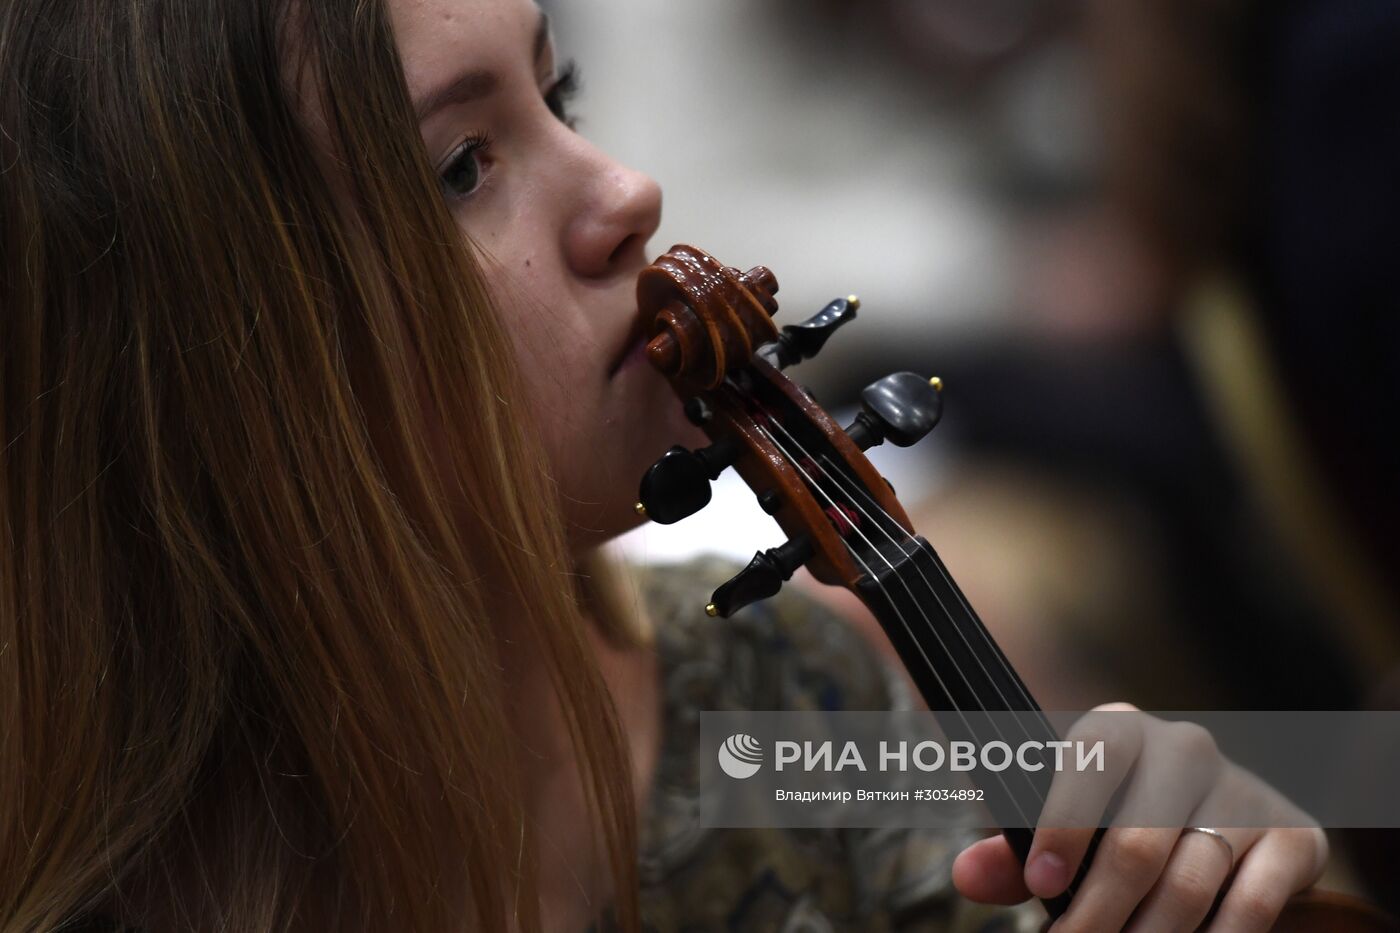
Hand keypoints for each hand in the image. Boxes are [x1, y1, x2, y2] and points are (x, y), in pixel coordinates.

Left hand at [950, 703, 1328, 930]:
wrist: (1215, 818)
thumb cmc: (1116, 822)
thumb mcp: (1063, 827)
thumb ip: (1015, 852)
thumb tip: (969, 875)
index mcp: (1120, 731)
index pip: (1093, 757)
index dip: (1065, 821)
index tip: (1042, 886)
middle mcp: (1186, 749)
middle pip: (1138, 842)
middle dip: (1098, 911)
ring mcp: (1243, 791)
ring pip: (1190, 882)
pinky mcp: (1293, 836)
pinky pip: (1251, 903)